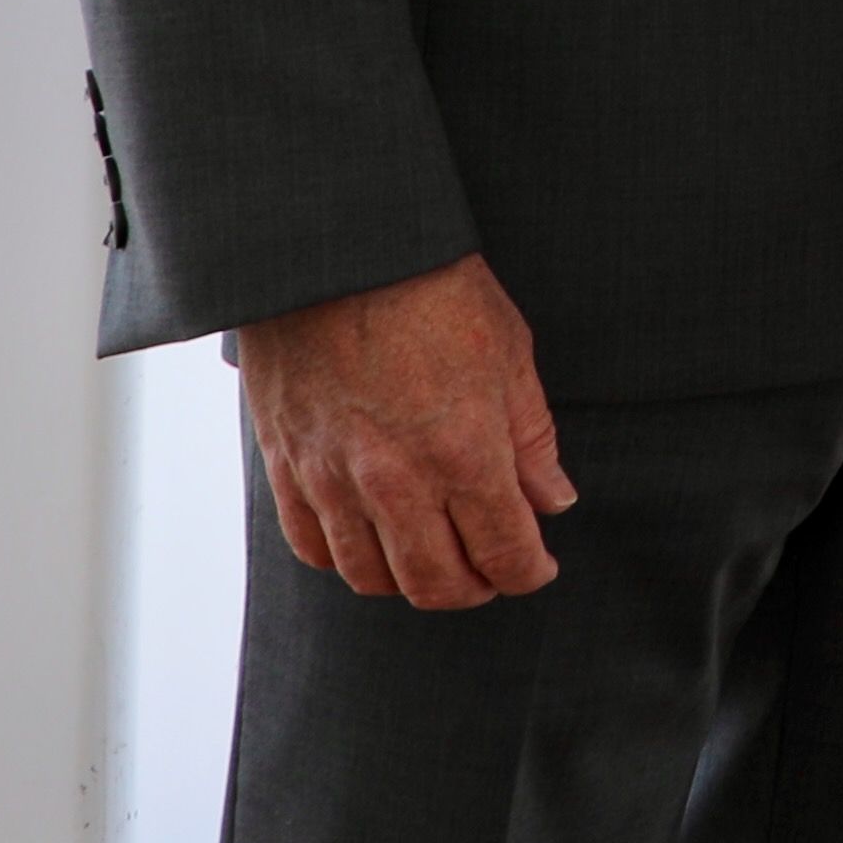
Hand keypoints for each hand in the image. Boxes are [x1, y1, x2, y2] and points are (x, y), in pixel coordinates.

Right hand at [230, 253, 577, 608]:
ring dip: (411, 582)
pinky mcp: (288, 467)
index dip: (528, 573)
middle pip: (436, 583)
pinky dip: (348, 560)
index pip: (504, 554)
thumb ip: (532, 439)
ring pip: (372, 577)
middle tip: (493, 573)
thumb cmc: (435, 290)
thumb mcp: (511, 354)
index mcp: (464, 454)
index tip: (539, 569)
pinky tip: (374, 544)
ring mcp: (334, 480)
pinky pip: (314, 547)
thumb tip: (554, 500)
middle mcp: (396, 482)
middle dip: (475, 588)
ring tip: (437, 561)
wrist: (338, 253)